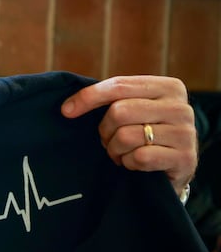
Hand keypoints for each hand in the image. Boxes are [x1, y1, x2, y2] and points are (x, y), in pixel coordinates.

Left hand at [61, 75, 197, 194]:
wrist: (176, 165)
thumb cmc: (146, 132)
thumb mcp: (133, 108)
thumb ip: (110, 99)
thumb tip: (67, 107)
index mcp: (168, 87)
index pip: (118, 85)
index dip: (88, 97)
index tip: (66, 111)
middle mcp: (181, 107)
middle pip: (119, 112)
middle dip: (105, 131)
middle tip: (107, 140)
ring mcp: (185, 133)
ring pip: (126, 137)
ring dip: (115, 149)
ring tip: (121, 152)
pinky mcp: (184, 158)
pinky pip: (139, 158)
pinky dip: (128, 163)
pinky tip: (134, 163)